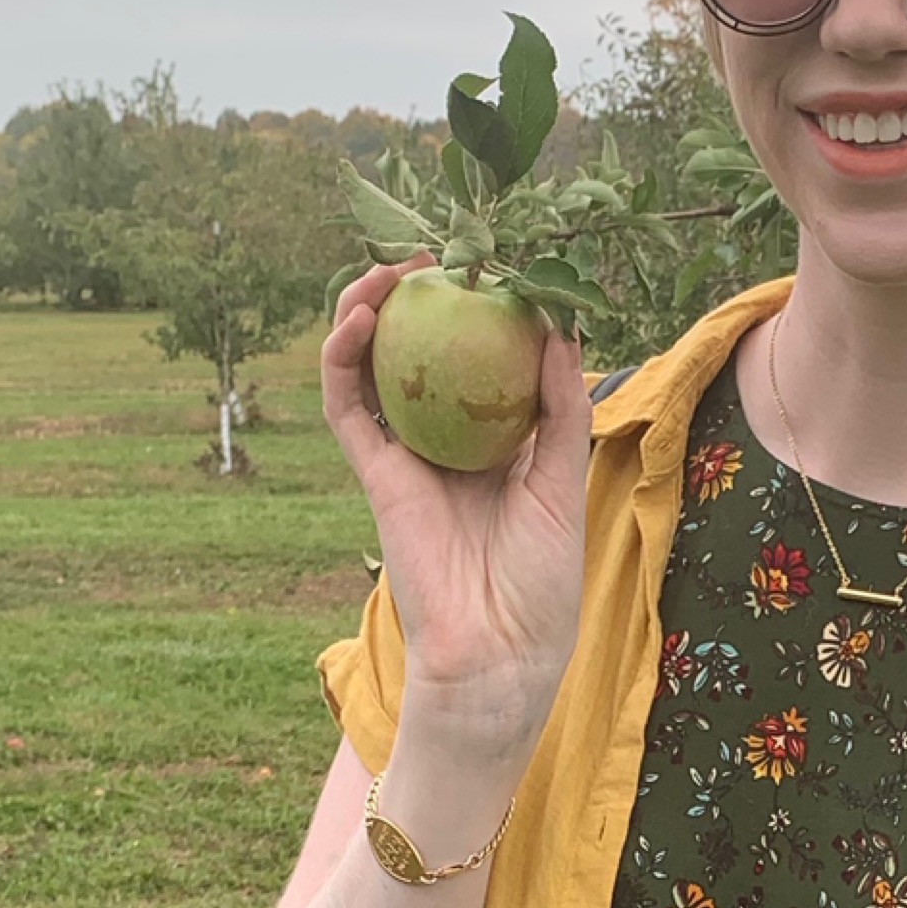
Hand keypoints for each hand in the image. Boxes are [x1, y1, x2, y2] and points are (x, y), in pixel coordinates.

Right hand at [318, 254, 593, 758]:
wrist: (500, 651)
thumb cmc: (542, 583)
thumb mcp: (563, 483)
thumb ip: (562, 409)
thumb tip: (561, 329)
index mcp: (495, 448)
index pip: (477, 365)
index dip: (475, 317)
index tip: (492, 272)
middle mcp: (444, 445)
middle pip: (417, 357)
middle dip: (414, 303)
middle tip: (430, 256)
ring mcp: (405, 457)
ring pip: (372, 369)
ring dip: (369, 313)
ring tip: (386, 269)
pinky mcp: (374, 474)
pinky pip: (347, 405)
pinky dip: (343, 359)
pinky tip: (357, 319)